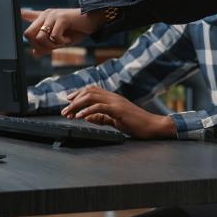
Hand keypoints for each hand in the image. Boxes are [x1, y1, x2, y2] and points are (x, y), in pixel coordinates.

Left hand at [22, 8, 105, 56]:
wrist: (93, 22)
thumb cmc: (77, 30)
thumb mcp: (60, 40)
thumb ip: (47, 46)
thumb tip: (34, 53)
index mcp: (44, 18)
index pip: (27, 15)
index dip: (20, 15)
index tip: (17, 13)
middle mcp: (45, 15)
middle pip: (28, 34)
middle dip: (39, 45)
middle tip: (52, 46)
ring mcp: (52, 16)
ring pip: (40, 38)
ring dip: (52, 45)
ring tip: (63, 42)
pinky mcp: (61, 18)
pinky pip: (53, 36)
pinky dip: (61, 42)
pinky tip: (68, 39)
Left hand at [61, 86, 175, 138]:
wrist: (152, 126)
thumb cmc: (136, 124)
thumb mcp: (115, 120)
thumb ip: (101, 117)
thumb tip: (87, 116)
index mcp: (113, 98)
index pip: (92, 90)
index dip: (78, 94)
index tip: (68, 101)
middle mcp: (113, 97)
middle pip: (88, 92)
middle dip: (74, 100)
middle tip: (64, 110)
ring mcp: (116, 102)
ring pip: (91, 97)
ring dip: (77, 105)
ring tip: (68, 113)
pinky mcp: (118, 109)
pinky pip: (99, 107)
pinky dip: (87, 111)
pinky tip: (79, 117)